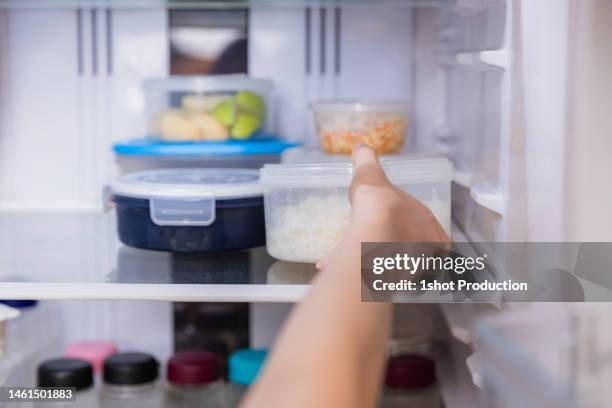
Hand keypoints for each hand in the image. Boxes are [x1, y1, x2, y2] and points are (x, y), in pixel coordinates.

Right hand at [317, 145, 448, 268]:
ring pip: (392, 269)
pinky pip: (373, 281)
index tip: (390, 227)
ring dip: (371, 263)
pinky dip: (354, 274)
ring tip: (347, 256)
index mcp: (428, 225)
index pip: (427, 229)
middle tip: (368, 243)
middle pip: (410, 252)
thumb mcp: (371, 175)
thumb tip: (361, 147)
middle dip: (388, 248)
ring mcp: (410, 272)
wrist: (372, 235)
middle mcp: (425, 251)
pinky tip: (333, 267)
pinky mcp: (390, 286)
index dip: (407, 227)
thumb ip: (367, 161)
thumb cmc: (379, 204)